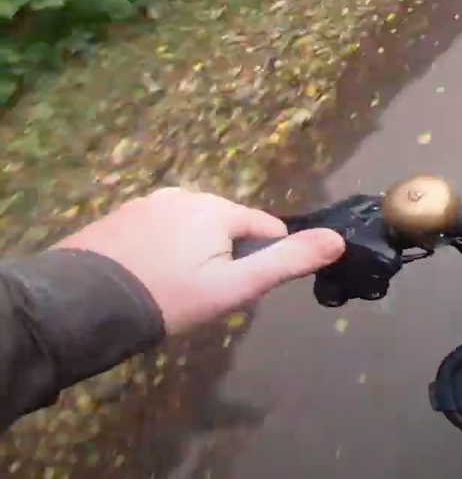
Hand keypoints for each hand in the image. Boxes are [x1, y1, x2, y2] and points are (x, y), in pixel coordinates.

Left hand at [55, 188, 344, 333]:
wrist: (82, 306)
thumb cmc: (168, 299)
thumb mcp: (234, 288)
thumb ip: (286, 262)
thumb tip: (338, 239)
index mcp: (216, 208)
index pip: (263, 228)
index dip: (259, 261)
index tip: (235, 291)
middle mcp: (183, 195)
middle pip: (225, 226)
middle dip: (222, 256)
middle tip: (200, 296)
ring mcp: (145, 204)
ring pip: (190, 229)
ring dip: (190, 253)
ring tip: (171, 291)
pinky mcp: (117, 218)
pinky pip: (156, 232)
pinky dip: (159, 252)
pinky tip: (147, 280)